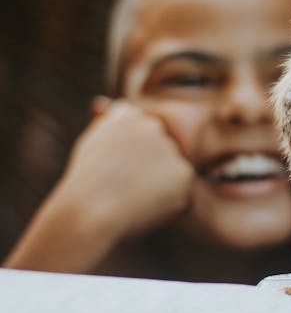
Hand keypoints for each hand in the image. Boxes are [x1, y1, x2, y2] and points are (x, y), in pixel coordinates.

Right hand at [4, 99, 194, 272]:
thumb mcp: (89, 145)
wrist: (89, 210)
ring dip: (159, 187)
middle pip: (160, 152)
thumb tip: (102, 103)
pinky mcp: (184, 172)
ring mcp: (170, 148)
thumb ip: (103, 125)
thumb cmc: (84, 184)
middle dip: (148, 171)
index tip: (118, 172)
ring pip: (171, 173)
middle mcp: (152, 125)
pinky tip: (145, 207)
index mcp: (127, 116)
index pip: (141, 131)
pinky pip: (181, 194)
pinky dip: (169, 205)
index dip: (132, 158)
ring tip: (131, 198)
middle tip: (125, 189)